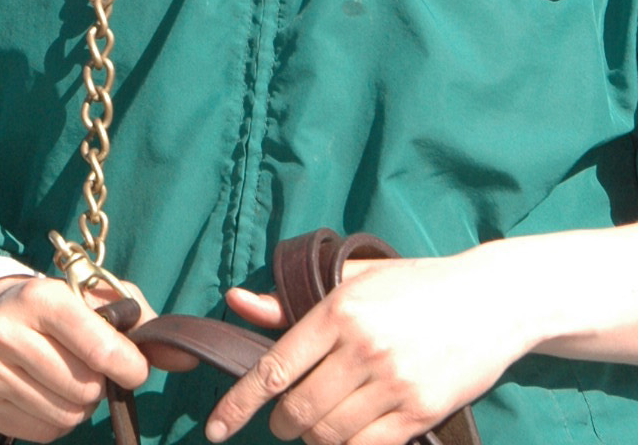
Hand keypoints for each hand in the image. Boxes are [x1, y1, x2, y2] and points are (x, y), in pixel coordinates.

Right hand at [0, 273, 157, 441]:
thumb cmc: (60, 311)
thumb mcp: (99, 302)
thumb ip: (143, 326)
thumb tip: (186, 359)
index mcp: (40, 296)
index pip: (99, 347)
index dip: (128, 366)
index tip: (133, 368)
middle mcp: (6, 329)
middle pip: (85, 389)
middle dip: (97, 384)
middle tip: (83, 364)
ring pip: (67, 414)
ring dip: (78, 405)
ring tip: (62, 376)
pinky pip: (44, 432)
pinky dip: (55, 421)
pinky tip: (42, 392)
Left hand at [203, 248, 533, 443]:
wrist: (491, 300)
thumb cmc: (415, 285)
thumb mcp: (352, 279)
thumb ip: (290, 299)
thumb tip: (236, 302)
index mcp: (339, 309)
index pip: (276, 366)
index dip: (240, 403)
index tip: (217, 427)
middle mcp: (363, 348)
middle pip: (299, 409)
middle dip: (282, 423)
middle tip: (284, 420)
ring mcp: (393, 383)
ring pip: (330, 433)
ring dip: (314, 438)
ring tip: (316, 425)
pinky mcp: (421, 411)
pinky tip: (346, 437)